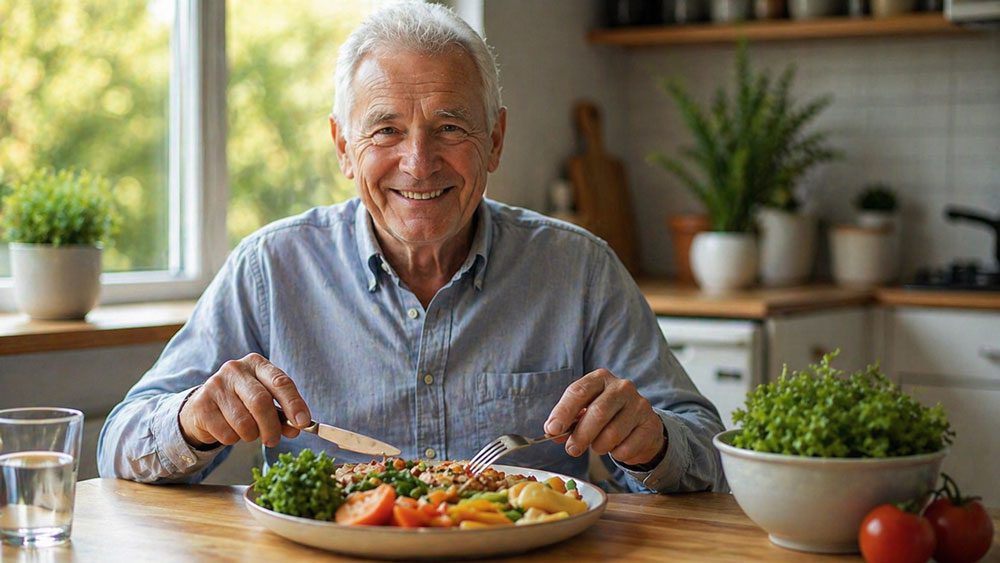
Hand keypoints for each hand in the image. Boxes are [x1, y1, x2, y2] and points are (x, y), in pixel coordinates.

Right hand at [178, 353, 310, 448]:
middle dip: (272, 427)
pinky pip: (226, 433)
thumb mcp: (265, 402)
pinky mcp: (201, 404)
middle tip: (273, 441)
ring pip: (243, 422)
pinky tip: (229, 430)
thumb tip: (297, 428)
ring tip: (248, 432)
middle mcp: (235, 369)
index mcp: (257, 364)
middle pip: (261, 402)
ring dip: (251, 435)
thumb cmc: (242, 402)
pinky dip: (233, 439)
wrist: (204, 407)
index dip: (294, 403)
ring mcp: (215, 385)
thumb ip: (282, 414)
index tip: (303, 422)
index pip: (280, 382)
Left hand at [544, 368, 664, 465]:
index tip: (552, 430)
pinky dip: (617, 453)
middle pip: (598, 412)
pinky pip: (627, 447)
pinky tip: (617, 448)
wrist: (640, 426)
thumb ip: (569, 420)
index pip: (578, 391)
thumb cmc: (606, 417)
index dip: (563, 412)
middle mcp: (622, 387)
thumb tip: (552, 432)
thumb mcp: (585, 412)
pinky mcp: (650, 425)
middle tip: (572, 449)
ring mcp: (639, 405)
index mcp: (600, 378)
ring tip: (597, 446)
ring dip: (599, 446)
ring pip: (613, 433)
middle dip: (581, 434)